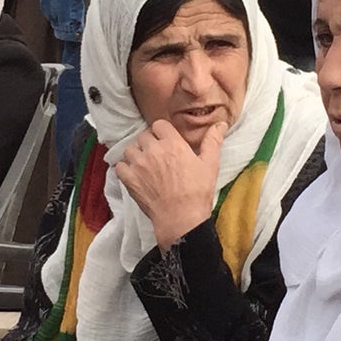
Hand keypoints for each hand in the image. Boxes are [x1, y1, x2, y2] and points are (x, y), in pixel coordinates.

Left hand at [115, 119, 227, 250]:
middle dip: (150, 143)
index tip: (167, 142)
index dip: (163, 132)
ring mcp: (138, 164)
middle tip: (158, 155)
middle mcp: (152, 150)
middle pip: (144, 136)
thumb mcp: (210, 164)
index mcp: (172, 143)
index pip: (159, 125)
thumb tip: (221, 124)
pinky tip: (134, 174)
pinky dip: (125, 168)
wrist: (181, 217)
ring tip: (146, 165)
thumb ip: (213, 141)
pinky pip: (119, 166)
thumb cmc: (198, 191)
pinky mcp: (129, 179)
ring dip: (136, 155)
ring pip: (130, 150)